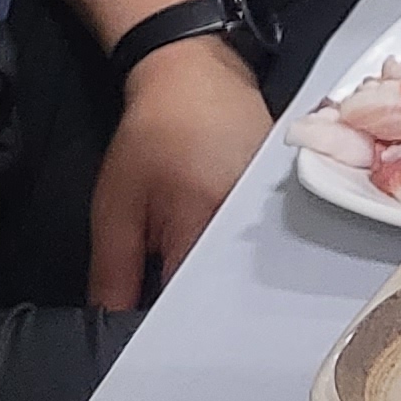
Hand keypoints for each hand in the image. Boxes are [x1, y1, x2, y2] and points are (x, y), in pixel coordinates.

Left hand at [86, 39, 269, 312]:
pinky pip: (266, 241)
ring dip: (222, 275)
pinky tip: (223, 237)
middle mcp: (253, 220)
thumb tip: (115, 326)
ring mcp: (277, 206)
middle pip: (229, 289)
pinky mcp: (285, 195)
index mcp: (207, 223)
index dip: (169, 323)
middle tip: (170, 292)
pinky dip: (241, 249)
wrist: (194, 71)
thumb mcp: (115, 207)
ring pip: (250, 267)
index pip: (194, 305)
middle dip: (198, 302)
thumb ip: (114, 274)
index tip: (151, 328)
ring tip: (196, 261)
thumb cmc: (152, 133)